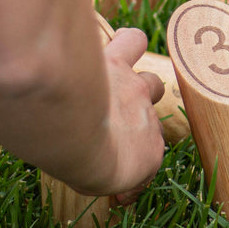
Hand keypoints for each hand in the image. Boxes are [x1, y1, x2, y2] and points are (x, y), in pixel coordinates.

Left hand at [85, 27, 167, 200]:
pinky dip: (126, 41)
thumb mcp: (92, 181)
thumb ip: (101, 173)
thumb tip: (107, 186)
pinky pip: (132, 41)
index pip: (148, 158)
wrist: (76, 133)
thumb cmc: (81, 163)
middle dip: (137, 117)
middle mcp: (148, 119)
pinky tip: (114, 42)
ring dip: (136, 86)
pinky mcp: (117, 63)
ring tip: (114, 84)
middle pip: (152, 120)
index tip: (111, 173)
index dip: (131, 163)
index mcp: (147, 154)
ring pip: (151, 80)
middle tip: (111, 120)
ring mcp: (135, 88)